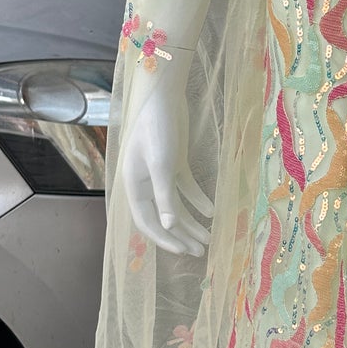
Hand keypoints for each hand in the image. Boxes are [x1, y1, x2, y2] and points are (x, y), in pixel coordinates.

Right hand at [121, 59, 212, 256]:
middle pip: (163, 218)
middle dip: (181, 236)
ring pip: (176, 206)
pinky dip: (198, 201)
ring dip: (192, 222)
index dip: (164, 239)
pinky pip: (186, 189)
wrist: (164, 95)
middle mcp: (145, 184)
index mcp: (134, 186)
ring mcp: (160, 174)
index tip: (183, 251)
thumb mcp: (161, 164)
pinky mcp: (175, 164)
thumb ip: (164, 196)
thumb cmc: (157, 128)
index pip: (148, 222)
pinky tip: (212, 212)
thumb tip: (168, 227)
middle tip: (201, 252)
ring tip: (209, 238)